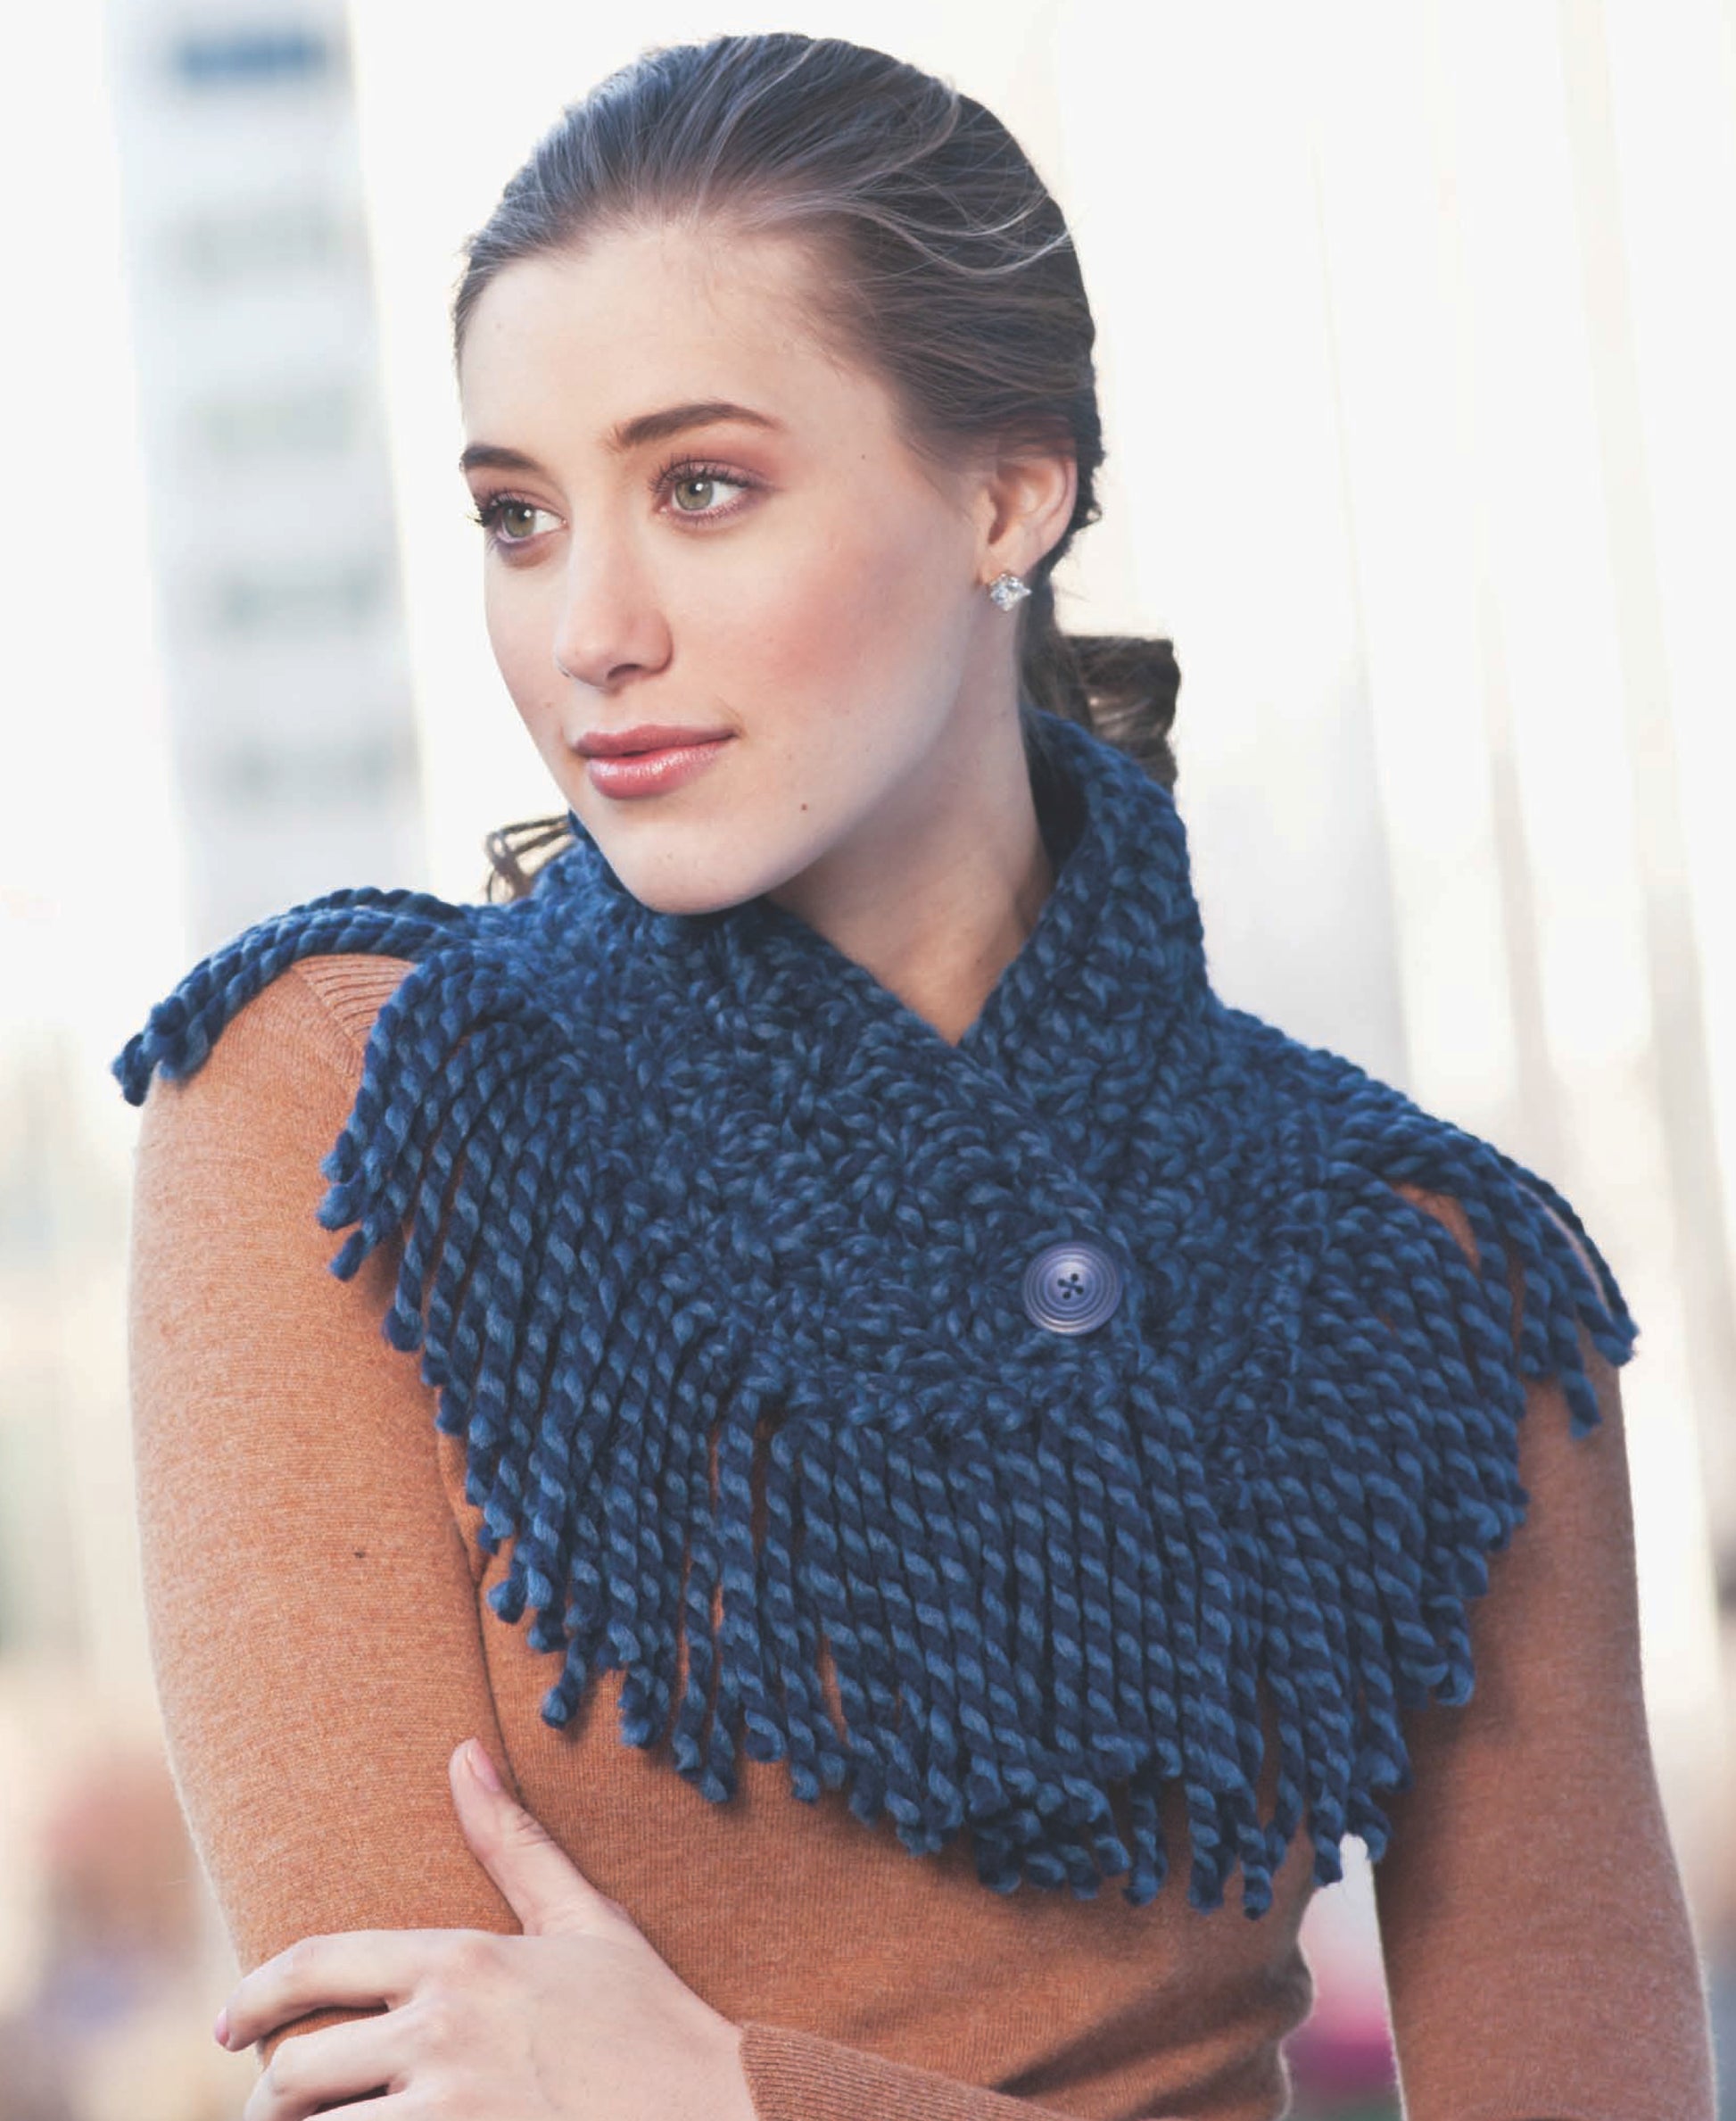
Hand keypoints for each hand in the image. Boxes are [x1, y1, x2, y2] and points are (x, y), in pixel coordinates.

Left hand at [214, 1738, 757, 2120]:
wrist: (718, 2109)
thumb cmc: (649, 2018)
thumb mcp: (585, 1923)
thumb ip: (514, 1843)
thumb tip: (464, 1754)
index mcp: (462, 1957)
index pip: (317, 1964)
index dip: (254, 1995)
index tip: (228, 2025)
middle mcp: (443, 2028)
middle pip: (297, 2067)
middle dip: (268, 2097)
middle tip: (267, 2112)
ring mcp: (451, 2107)